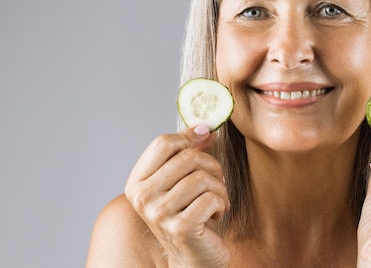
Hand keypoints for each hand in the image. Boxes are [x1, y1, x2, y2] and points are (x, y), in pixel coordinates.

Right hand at [124, 125, 230, 267]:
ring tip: (217, 200)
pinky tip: (217, 214)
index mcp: (137, 182)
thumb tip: (205, 127)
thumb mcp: (184, 182)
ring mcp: (159, 214)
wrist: (194, 259)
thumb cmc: (190, 216)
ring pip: (202, 177)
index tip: (205, 134)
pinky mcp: (180, 228)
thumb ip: (190, 153)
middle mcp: (142, 198)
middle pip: (187, 157)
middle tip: (216, 182)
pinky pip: (211, 198)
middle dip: (212, 166)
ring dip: (219, 188)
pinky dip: (222, 204)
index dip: (188, 136)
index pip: (163, 143)